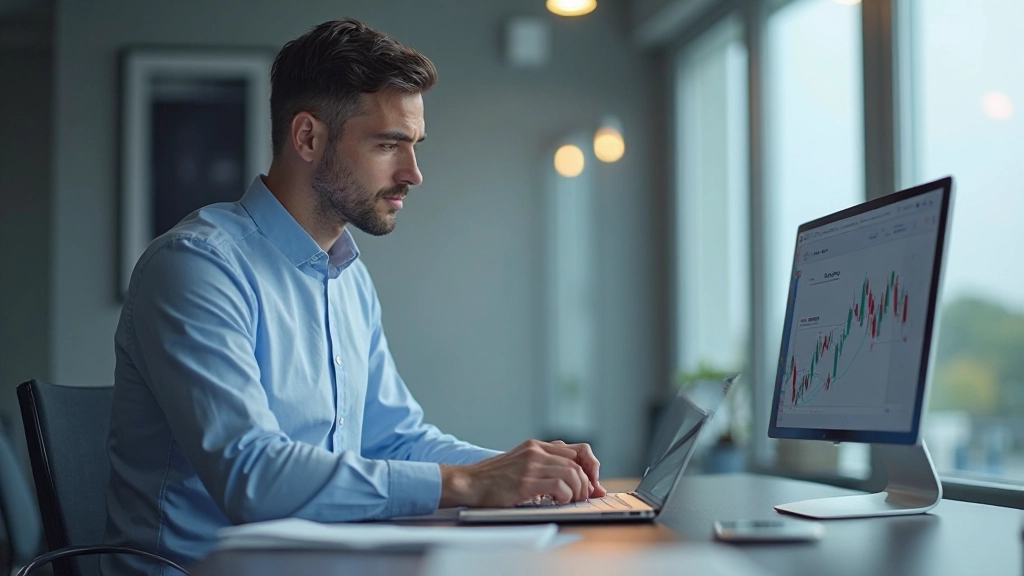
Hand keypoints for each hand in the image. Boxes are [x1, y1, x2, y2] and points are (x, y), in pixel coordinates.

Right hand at [439, 439, 601, 507]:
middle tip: (584, 496)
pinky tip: (558, 501)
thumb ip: (545, 466)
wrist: (469, 482)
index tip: (592, 483)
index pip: (578, 449)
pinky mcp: (525, 482)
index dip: (591, 467)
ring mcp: (530, 465)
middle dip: (587, 483)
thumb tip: (574, 481)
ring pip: (571, 474)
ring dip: (577, 491)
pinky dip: (565, 495)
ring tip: (571, 500)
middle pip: (578, 463)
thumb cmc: (494, 479)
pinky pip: (559, 485)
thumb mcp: (521, 464)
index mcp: (535, 446)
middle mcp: (535, 452)